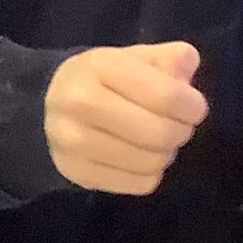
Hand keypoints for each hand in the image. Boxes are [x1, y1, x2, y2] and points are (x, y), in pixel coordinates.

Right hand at [44, 42, 208, 194]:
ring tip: (156, 143)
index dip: (192, 106)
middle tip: (178, 127)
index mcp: (98, 65)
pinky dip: (149, 175)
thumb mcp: (135, 58)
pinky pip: (139, 184)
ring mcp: (72, 140)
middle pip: (159, 133)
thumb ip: (168, 58)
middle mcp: (79, 101)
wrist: (49, 106)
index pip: (167, 96)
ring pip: (150, 162)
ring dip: (165, 154)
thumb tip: (186, 65)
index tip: (193, 108)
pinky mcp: (75, 171)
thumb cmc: (105, 80)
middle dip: (180, 132)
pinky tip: (139, 159)